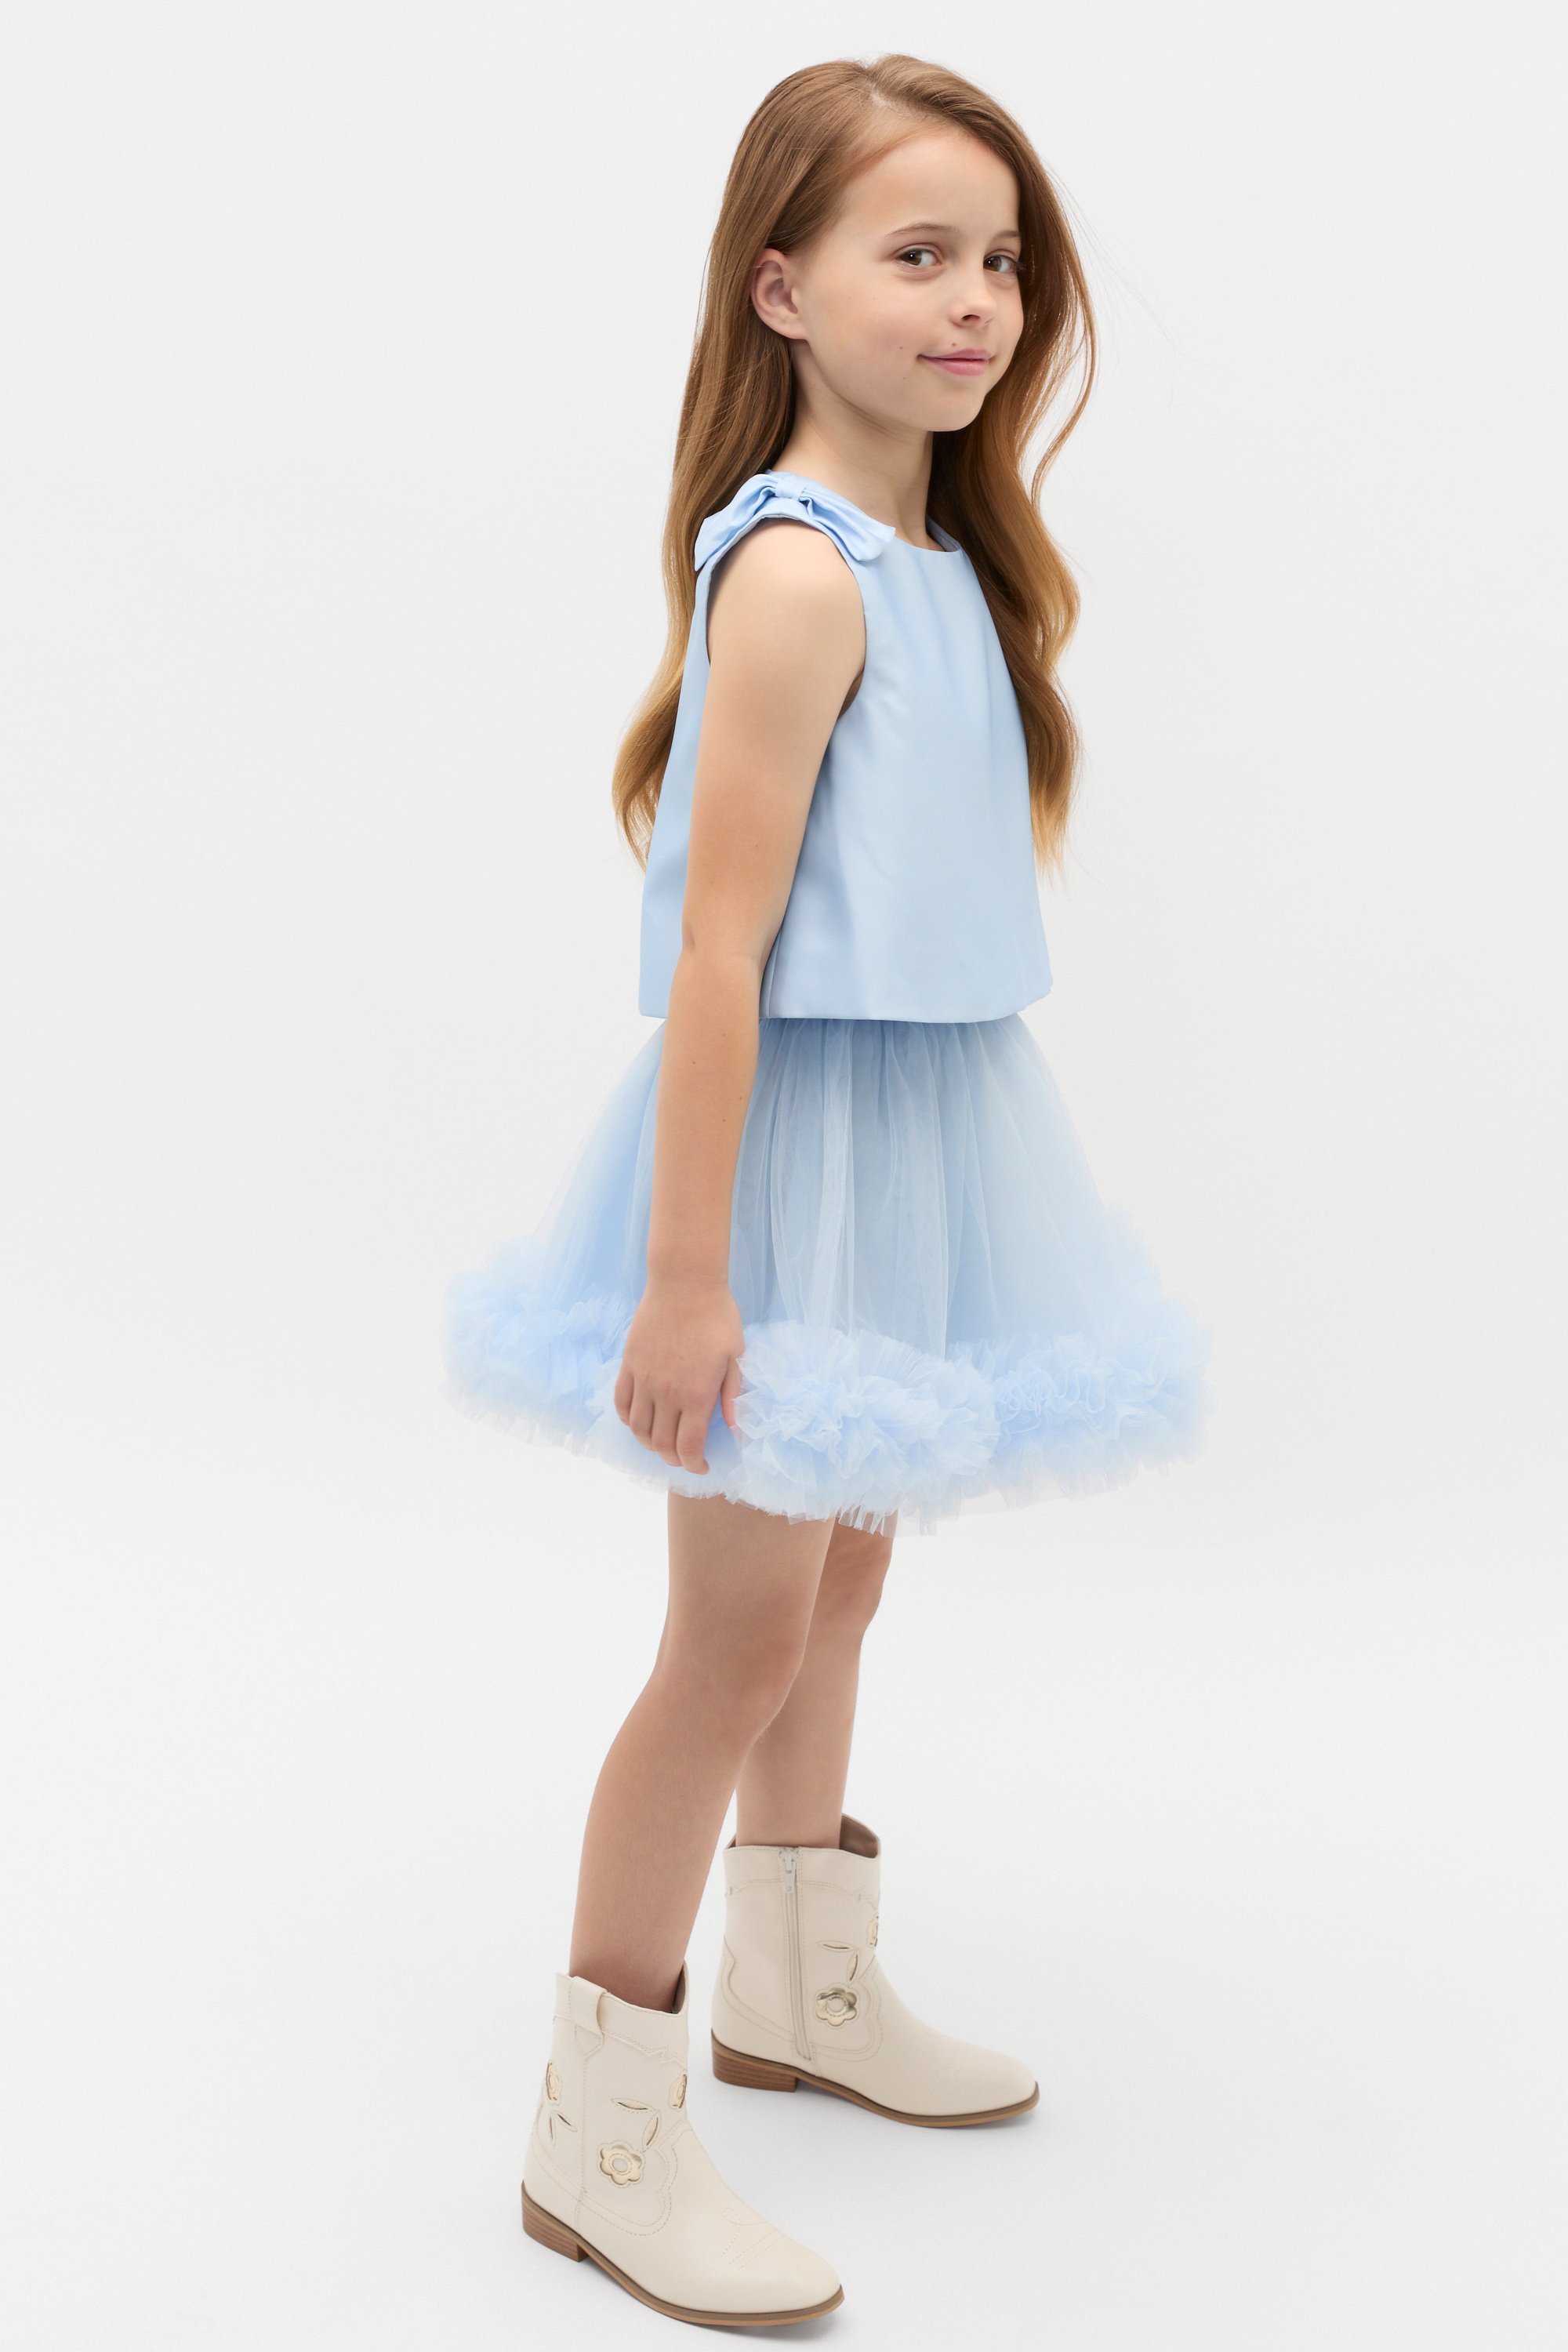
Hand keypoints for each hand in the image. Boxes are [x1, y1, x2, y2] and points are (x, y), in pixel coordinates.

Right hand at [613, 1278, 744, 1474]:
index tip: (701, 1467)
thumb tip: (735, 1430)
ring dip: (649, 1443)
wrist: (685, 1282)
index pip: (687, 1448)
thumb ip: (733, 1397)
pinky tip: (638, 1421)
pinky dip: (628, 1419)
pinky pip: (621, 1402)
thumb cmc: (717, 1316)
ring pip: (637, 1428)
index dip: (693, 1465)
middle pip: (660, 1443)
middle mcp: (665, 1393)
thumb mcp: (736, 1357)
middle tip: (684, 1457)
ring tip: (662, 1443)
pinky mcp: (629, 1365)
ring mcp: (643, 1379)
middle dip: (673, 1459)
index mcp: (695, 1396)